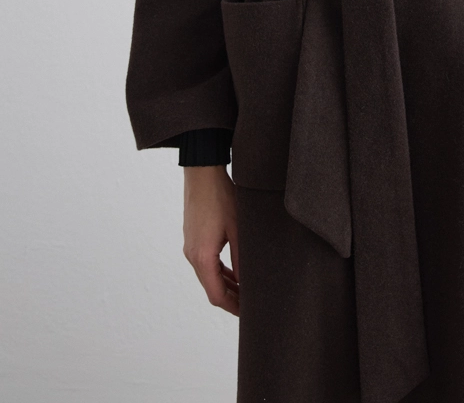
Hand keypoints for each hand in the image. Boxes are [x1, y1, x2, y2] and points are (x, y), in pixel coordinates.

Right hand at [182, 165, 239, 316]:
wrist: (202, 172)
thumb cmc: (221, 197)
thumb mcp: (237, 230)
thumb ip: (242, 259)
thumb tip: (249, 282)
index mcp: (202, 258)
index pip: (217, 295)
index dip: (233, 307)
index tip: (248, 313)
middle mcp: (192, 256)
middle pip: (211, 289)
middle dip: (231, 299)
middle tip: (251, 304)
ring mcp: (190, 247)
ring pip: (208, 277)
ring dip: (226, 285)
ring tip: (246, 291)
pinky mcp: (192, 239)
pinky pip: (205, 264)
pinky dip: (219, 272)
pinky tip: (233, 272)